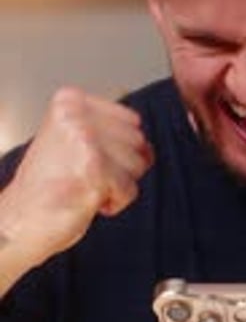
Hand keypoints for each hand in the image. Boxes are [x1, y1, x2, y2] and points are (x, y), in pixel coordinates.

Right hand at [0, 86, 153, 267]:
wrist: (19, 221)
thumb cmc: (47, 186)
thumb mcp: (73, 140)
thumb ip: (110, 132)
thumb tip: (148, 146)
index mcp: (69, 101)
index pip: (132, 121)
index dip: (118, 150)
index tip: (87, 161)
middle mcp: (75, 115)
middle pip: (138, 142)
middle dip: (119, 168)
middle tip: (83, 177)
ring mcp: (84, 140)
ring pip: (138, 165)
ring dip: (117, 185)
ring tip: (83, 187)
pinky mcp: (93, 169)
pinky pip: (130, 189)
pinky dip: (115, 202)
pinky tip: (87, 200)